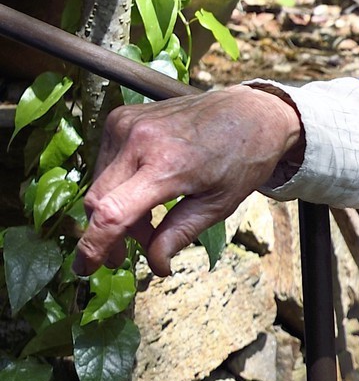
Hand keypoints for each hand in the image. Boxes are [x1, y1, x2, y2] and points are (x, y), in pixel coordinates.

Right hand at [76, 87, 303, 277]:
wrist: (248, 113)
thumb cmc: (241, 159)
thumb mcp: (218, 205)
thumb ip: (180, 234)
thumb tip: (155, 266)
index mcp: (166, 165)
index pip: (111, 212)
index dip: (94, 245)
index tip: (86, 267)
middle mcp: (138, 140)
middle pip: (98, 201)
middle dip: (109, 233)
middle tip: (130, 253)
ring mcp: (126, 124)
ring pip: (100, 184)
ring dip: (116, 209)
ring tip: (151, 218)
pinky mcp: (121, 117)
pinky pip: (106, 162)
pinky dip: (118, 185)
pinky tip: (145, 191)